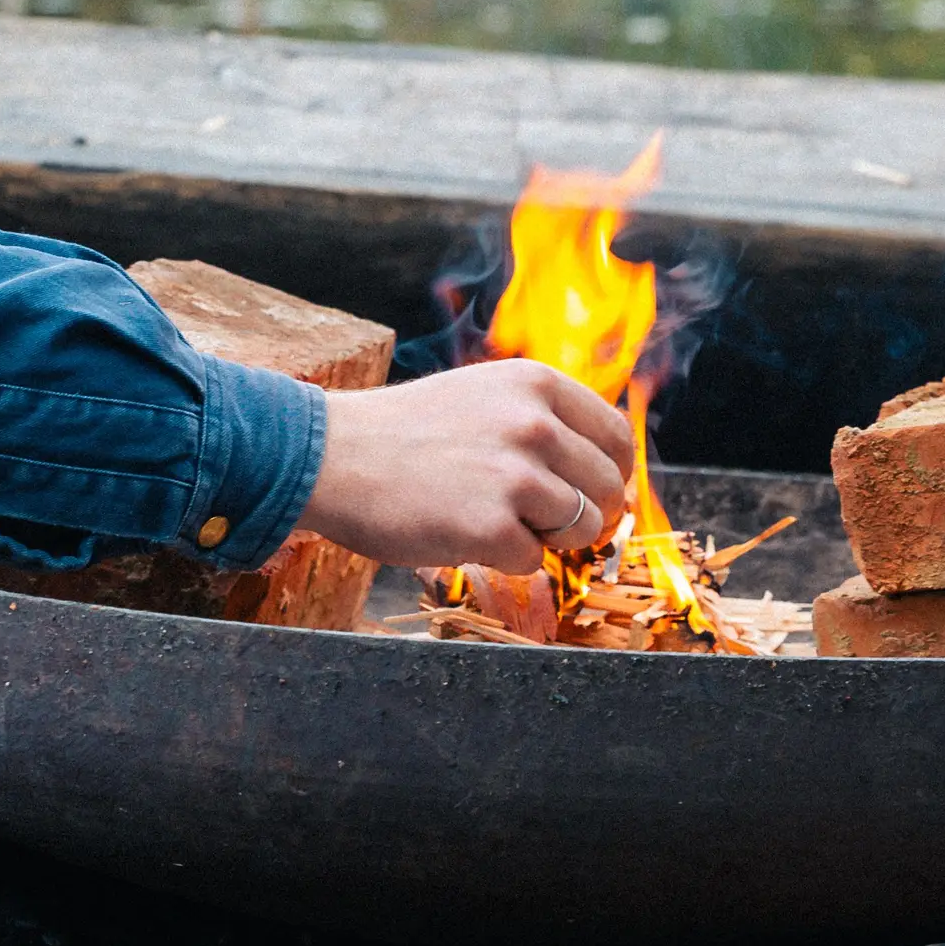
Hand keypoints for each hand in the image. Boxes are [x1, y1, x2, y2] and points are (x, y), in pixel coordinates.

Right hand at [296, 361, 638, 573]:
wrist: (329, 457)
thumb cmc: (401, 434)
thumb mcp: (480, 397)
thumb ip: (538, 421)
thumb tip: (600, 471)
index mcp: (534, 384)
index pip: (615, 436)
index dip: (610, 473)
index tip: (594, 493)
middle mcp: (533, 422)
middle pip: (607, 488)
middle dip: (586, 515)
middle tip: (546, 524)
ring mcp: (515, 474)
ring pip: (580, 527)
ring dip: (547, 539)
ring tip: (496, 523)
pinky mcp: (491, 525)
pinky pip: (533, 561)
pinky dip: (505, 560)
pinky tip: (464, 535)